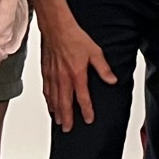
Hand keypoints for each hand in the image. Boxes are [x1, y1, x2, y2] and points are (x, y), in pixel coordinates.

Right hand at [38, 13, 118, 131]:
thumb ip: (104, 69)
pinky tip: (50, 104)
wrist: (57, 28)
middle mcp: (63, 78)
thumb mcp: (95, 52)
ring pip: (54, 99)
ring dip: (57, 111)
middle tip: (68, 129)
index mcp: (77, 75)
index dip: (86, 110)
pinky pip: (46, 90)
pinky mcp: (46, 72)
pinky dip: (48, 100)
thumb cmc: (75, 38)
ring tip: (59, 122)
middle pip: (65, 103)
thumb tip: (112, 80)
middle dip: (67, 118)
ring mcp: (53, 76)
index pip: (83, 98)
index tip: (88, 120)